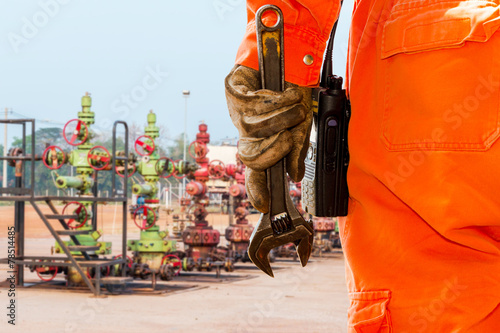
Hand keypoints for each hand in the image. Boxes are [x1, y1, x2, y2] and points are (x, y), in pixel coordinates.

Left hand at [225, 65, 311, 212]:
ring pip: (253, 130)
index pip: (256, 170)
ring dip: (281, 119)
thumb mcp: (303, 125)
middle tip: (290, 136)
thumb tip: (294, 176)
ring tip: (294, 106)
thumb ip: (298, 150)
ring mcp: (238, 113)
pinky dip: (275, 101)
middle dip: (276, 149)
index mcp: (263, 141)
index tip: (264, 205)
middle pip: (250, 157)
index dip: (257, 188)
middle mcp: (247, 132)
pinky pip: (253, 107)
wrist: (289, 56)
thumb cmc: (294, 92)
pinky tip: (282, 93)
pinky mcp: (233, 93)